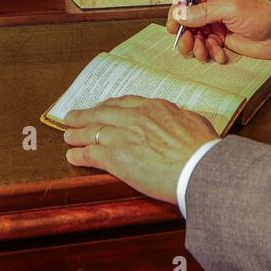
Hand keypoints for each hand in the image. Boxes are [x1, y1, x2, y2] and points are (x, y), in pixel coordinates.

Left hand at [63, 98, 216, 204]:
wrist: (198, 167)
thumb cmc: (203, 148)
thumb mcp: (195, 122)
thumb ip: (182, 119)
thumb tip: (182, 122)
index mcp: (155, 107)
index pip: (124, 103)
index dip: (109, 106)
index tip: (102, 108)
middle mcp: (135, 117)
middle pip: (102, 113)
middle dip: (85, 115)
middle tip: (72, 117)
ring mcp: (123, 136)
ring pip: (92, 131)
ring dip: (77, 134)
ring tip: (68, 136)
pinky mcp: (116, 158)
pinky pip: (91, 154)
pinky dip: (79, 155)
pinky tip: (72, 156)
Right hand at [166, 0, 270, 63]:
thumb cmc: (261, 15)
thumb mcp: (230, 9)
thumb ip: (203, 12)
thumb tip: (180, 13)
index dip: (178, 12)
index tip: (174, 26)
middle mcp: (213, 3)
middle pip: (188, 19)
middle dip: (187, 34)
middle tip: (187, 45)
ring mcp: (216, 21)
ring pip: (195, 34)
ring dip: (197, 46)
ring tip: (203, 53)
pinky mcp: (220, 36)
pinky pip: (206, 45)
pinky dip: (210, 52)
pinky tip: (219, 54)